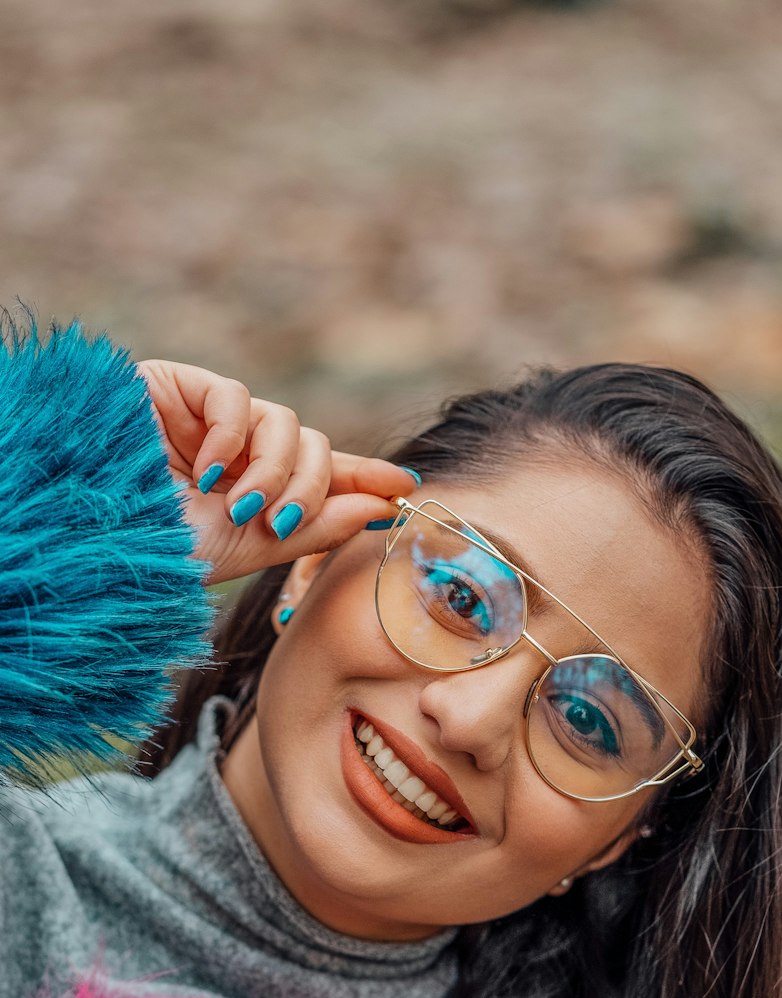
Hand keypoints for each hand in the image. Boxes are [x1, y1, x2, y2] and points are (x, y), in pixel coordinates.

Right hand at [137, 360, 418, 584]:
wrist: (93, 530)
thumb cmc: (158, 545)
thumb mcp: (248, 545)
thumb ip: (315, 527)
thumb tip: (380, 508)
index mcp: (251, 490)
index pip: (320, 476)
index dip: (363, 477)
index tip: (405, 487)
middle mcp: (237, 453)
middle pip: (314, 449)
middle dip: (313, 489)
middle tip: (283, 521)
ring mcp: (208, 419)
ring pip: (286, 425)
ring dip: (276, 473)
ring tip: (240, 505)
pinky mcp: (177, 386)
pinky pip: (236, 398)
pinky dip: (231, 438)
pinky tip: (207, 471)